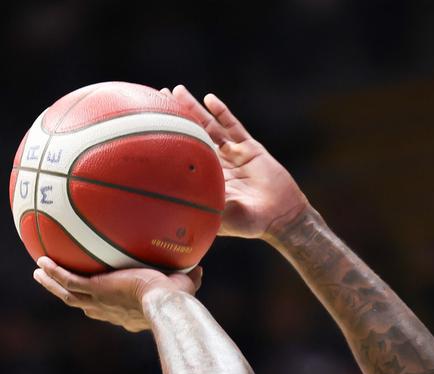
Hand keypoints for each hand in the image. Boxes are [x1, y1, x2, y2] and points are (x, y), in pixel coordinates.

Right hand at [32, 258, 201, 331]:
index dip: (102, 307)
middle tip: (56, 287)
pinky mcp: (95, 290)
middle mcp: (111, 312)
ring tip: (39, 274)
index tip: (98, 302)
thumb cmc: (179, 300)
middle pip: (83, 305)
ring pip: (69, 295)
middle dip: (69, 296)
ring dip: (53, 285)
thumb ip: (191, 278)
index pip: (111, 312)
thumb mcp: (185, 286)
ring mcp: (101, 302)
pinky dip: (54, 272)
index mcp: (128, 314)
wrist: (166, 304)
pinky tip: (41, 260)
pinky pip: (68, 280)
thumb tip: (201, 269)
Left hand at [166, 84, 308, 240]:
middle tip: (158, 97)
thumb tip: (180, 211)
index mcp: (209, 180)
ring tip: (177, 91)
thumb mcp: (223, 218)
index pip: (185, 155)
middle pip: (194, 134)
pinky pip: (234, 127)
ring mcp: (235, 154)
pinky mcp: (251, 148)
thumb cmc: (251, 222)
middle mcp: (219, 165)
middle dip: (178, 116)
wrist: (282, 216)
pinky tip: (210, 100)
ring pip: (211, 126)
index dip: (171, 140)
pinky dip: (223, 113)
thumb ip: (205, 210)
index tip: (151, 126)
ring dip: (195, 109)